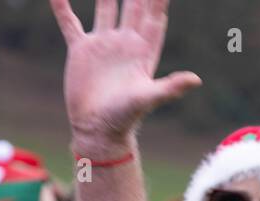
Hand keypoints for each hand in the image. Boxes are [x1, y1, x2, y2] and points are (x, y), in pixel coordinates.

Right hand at [50, 0, 200, 156]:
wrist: (97, 130)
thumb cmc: (125, 118)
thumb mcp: (148, 99)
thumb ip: (171, 88)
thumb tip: (196, 80)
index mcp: (143, 51)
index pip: (153, 16)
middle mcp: (125, 44)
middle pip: (133, 5)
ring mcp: (103, 45)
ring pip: (105, 7)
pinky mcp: (81, 50)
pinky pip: (71, 22)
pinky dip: (63, 6)